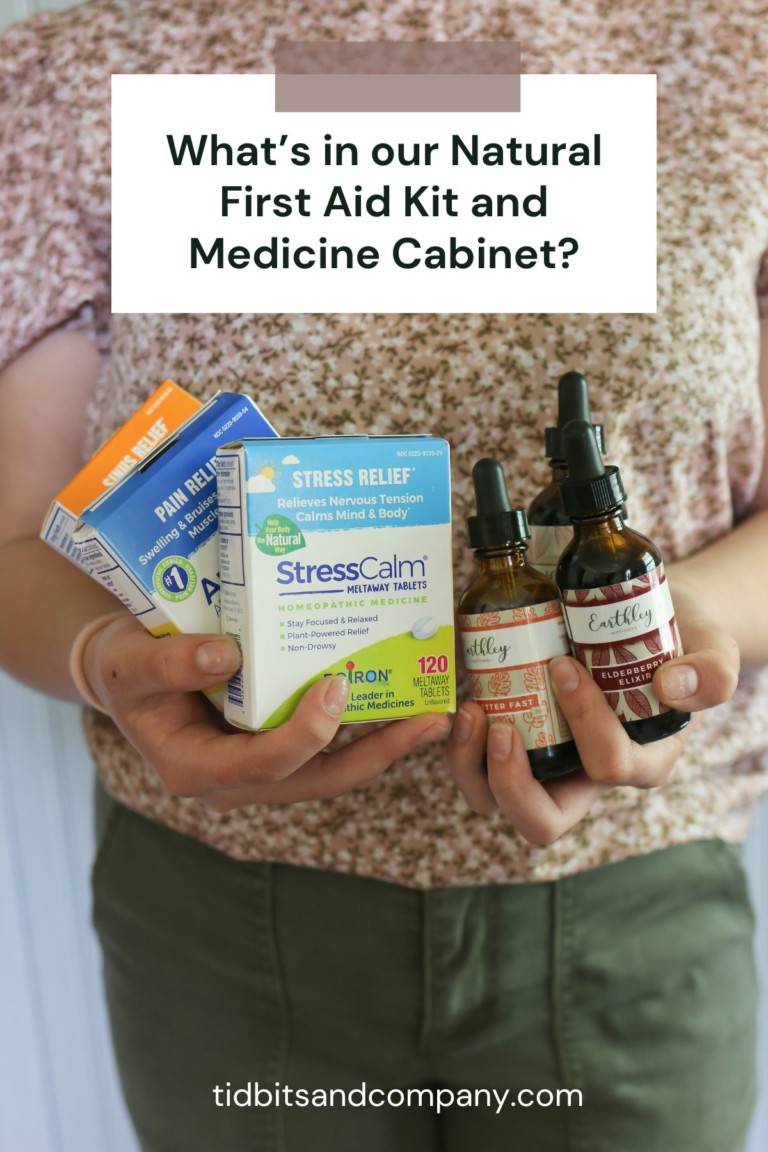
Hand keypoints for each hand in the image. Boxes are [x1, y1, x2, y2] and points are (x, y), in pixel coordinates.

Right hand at [81, 614, 450, 811]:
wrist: (123, 670)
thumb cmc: (122, 668)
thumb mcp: (128, 662)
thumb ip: (167, 663)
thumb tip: (225, 654)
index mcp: (195, 769)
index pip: (263, 766)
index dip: (306, 734)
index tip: (337, 686)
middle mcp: (234, 780)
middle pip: (317, 780)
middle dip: (377, 754)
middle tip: (430, 721)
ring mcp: (259, 766)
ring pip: (331, 770)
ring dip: (383, 746)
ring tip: (434, 715)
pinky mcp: (275, 746)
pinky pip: (326, 746)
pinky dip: (363, 728)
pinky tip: (398, 698)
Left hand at [446, 581, 739, 845]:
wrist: (642, 620)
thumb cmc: (678, 639)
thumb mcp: (712, 648)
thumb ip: (712, 672)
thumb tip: (673, 687)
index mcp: (639, 763)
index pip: (607, 766)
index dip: (584, 722)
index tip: (564, 666)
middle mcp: (587, 777)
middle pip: (540, 821)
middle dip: (510, 784)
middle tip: (498, 726)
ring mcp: (547, 765)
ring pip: (495, 801)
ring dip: (470, 766)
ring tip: (470, 713)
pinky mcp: (515, 743)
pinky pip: (477, 766)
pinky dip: (460, 745)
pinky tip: (461, 705)